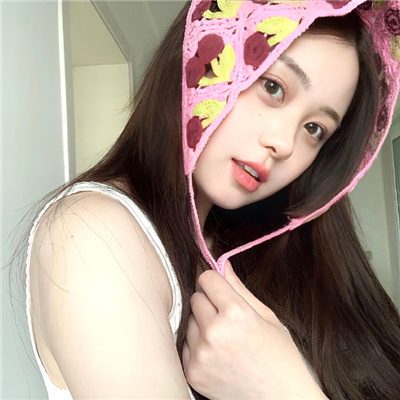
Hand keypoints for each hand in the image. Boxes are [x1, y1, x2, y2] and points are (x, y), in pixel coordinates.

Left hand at [182, 262, 326, 398]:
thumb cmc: (280, 357)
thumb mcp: (267, 317)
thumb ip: (240, 288)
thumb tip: (223, 264)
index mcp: (236, 314)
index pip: (206, 278)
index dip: (214, 281)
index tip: (220, 288)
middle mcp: (214, 332)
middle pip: (196, 297)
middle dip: (209, 302)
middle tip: (227, 317)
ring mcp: (201, 354)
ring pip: (190, 320)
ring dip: (202, 324)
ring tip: (224, 339)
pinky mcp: (192, 372)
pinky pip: (186, 343)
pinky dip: (198, 345)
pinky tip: (218, 354)